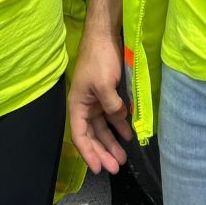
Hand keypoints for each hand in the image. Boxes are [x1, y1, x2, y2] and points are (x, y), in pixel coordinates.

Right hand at [67, 30, 132, 174]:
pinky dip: (119, 125)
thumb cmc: (99, 59)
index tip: (98, 169)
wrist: (105, 35)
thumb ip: (111, 106)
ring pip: (102, 128)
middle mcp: (85, 106)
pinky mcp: (106, 94)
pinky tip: (127, 134)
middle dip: (103, 152)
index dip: (88, 154)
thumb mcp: (104, 84)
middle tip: (116, 167)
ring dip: (112, 142)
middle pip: (92, 136)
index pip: (80, 136)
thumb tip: (119, 119)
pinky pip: (112, 115)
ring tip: (122, 157)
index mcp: (77, 105)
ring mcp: (96, 101)